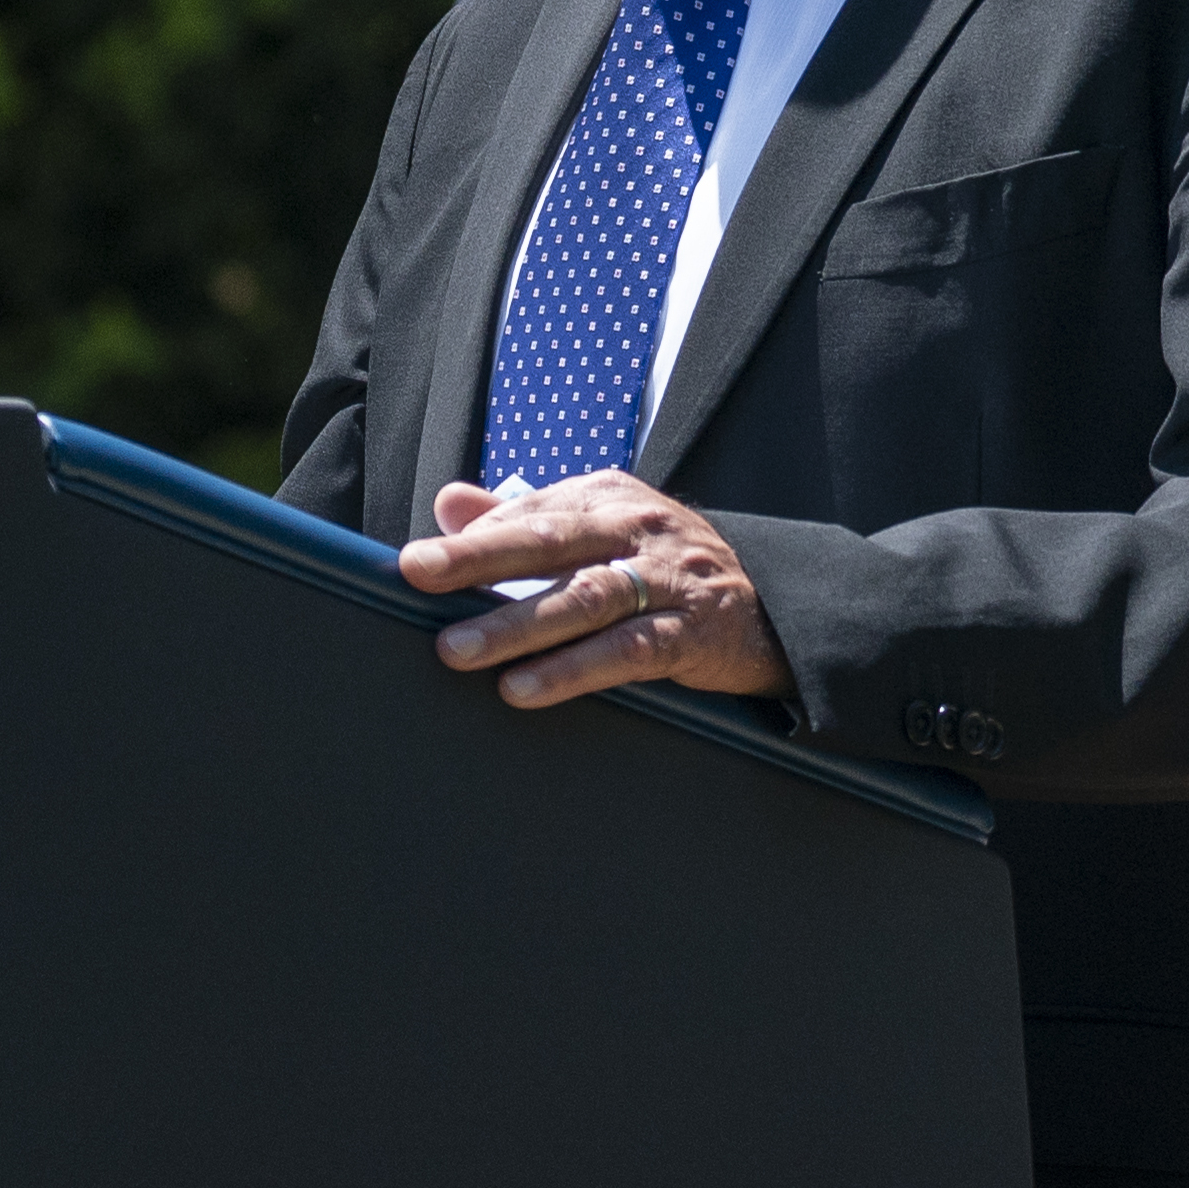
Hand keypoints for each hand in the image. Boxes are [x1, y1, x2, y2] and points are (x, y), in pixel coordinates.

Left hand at [399, 473, 792, 711]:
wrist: (774, 608)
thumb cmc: (665, 567)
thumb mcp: (601, 531)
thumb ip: (525, 518)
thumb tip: (450, 503)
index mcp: (607, 498)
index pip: (528, 513)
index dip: (473, 540)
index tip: (414, 563)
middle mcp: (636, 529)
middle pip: (548, 540)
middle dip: (477, 557)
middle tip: (416, 574)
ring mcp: (668, 579)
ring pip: (583, 597)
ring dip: (515, 625)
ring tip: (456, 650)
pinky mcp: (692, 632)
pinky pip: (626, 652)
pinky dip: (572, 671)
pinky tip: (523, 689)